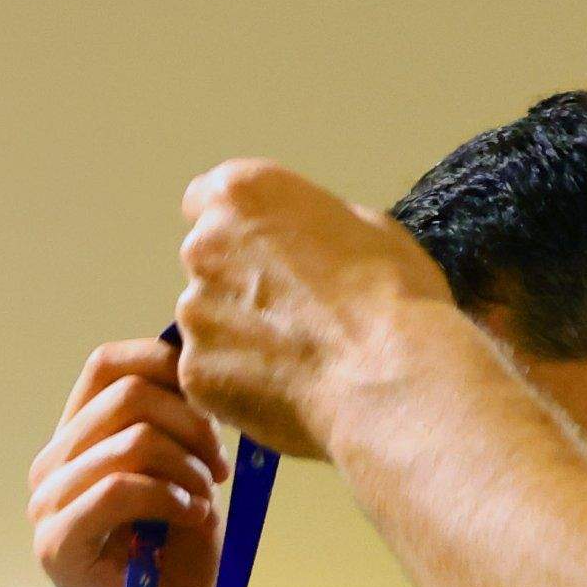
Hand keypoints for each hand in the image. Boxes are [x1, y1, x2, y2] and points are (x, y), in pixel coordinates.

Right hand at [28, 335, 232, 586]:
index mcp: (75, 445)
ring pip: (130, 441)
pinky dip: (170, 498)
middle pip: (125, 394)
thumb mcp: (187, 478)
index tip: (213, 405)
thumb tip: (196, 363)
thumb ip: (180, 426)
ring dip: (187, 468)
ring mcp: (46, 506)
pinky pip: (121, 489)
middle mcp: (50, 468)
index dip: (163, 362)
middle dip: (192, 424)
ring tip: (206, 502)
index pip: (105, 364)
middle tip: (223, 468)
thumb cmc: (178, 566)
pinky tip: (191, 520)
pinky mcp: (56, 544)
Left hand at [174, 160, 452, 462]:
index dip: (238, 231)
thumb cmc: (391, 296)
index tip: (261, 253)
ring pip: (207, 323)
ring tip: (294, 360)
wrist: (387, 378)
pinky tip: (284, 391)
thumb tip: (307, 240)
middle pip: (207, 264)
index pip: (205, 201)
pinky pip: (211, 374)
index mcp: (242, 196)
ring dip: (237, 337)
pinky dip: (236, 383)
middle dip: (238, 285)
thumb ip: (312, 225)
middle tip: (291, 314)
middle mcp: (204, 247)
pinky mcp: (194, 371)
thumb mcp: (367, 226)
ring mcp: (194, 313)